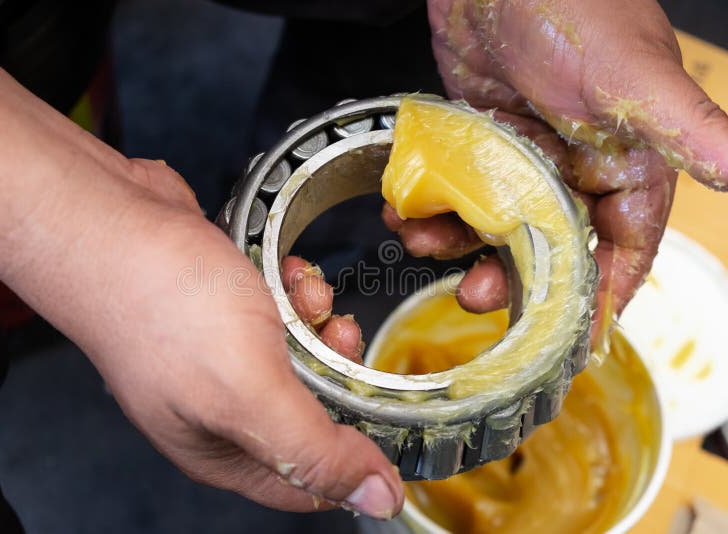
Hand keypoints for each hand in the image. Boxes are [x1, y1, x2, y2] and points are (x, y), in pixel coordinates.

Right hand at [0, 13, 398, 518]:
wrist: (107, 220)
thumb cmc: (164, 306)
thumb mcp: (249, 390)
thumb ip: (314, 451)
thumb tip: (378, 500)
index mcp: (222, 450)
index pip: (308, 483)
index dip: (353, 458)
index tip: (381, 411)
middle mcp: (220, 409)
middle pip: (310, 412)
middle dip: (334, 370)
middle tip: (335, 333)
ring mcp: (218, 356)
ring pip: (298, 356)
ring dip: (315, 321)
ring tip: (302, 290)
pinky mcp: (220, 310)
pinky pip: (280, 313)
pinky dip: (293, 291)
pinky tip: (285, 269)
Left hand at [389, 0, 727, 334]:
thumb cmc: (576, 6)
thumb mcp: (631, 76)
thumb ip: (684, 127)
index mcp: (625, 162)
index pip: (624, 245)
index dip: (604, 291)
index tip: (575, 333)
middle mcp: (575, 165)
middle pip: (550, 248)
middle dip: (512, 277)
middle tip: (474, 296)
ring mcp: (522, 155)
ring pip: (495, 224)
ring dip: (458, 243)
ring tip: (422, 242)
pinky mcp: (478, 141)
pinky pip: (457, 191)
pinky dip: (433, 207)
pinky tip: (407, 213)